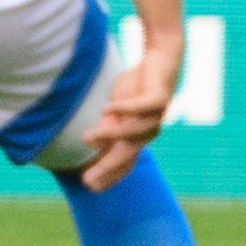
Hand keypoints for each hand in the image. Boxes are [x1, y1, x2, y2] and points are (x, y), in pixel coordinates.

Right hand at [78, 24, 178, 189]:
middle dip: (108, 166)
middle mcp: (149, 130)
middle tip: (88, 179)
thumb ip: (109, 127)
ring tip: (86, 137)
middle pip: (127, 153)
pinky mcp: (159, 96)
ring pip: (132, 130)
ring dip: (109, 134)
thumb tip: (93, 146)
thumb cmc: (136, 86)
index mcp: (138, 135)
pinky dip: (123, 108)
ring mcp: (156, 115)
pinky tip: (104, 109)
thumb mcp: (116, 110)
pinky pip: (142, 105)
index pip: (125, 162)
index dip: (110, 175)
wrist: (159, 58)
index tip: (90, 187)